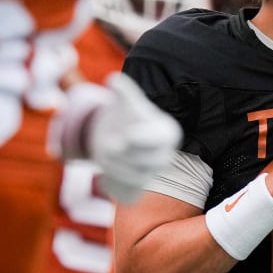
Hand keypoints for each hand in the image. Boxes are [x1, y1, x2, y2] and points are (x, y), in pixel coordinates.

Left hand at [88, 74, 182, 204]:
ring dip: (111, 166)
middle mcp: (165, 156)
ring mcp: (152, 174)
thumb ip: (123, 91)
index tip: (123, 137)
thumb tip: (114, 78)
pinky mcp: (138, 190)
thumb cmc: (125, 117)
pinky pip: (126, 193)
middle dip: (120, 153)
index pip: (158, 140)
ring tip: (104, 153)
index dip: (139, 139)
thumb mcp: (125, 103)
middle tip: (106, 144)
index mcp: (168, 133)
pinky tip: (106, 173)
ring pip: (131, 178)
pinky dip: (112, 184)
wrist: (119, 139)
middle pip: (143, 161)